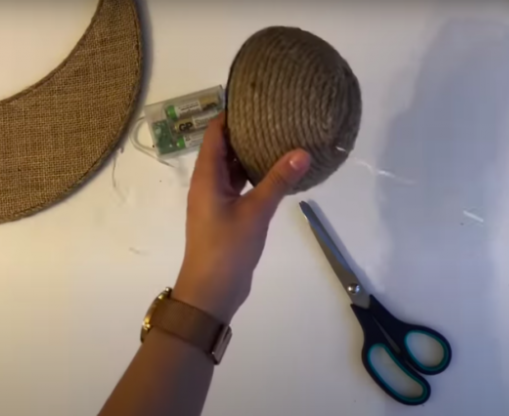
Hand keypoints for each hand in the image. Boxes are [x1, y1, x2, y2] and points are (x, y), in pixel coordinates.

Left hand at [173, 113, 310, 322]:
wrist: (211, 291)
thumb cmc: (227, 248)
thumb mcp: (256, 212)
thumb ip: (278, 181)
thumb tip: (302, 151)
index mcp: (206, 176)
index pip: (215, 133)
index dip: (231, 114)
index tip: (255, 98)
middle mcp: (207, 183)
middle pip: (224, 148)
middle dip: (246, 131)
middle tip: (276, 115)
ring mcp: (216, 200)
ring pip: (233, 168)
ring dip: (252, 154)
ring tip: (280, 137)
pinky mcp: (226, 215)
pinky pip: (240, 186)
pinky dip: (255, 176)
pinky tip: (278, 172)